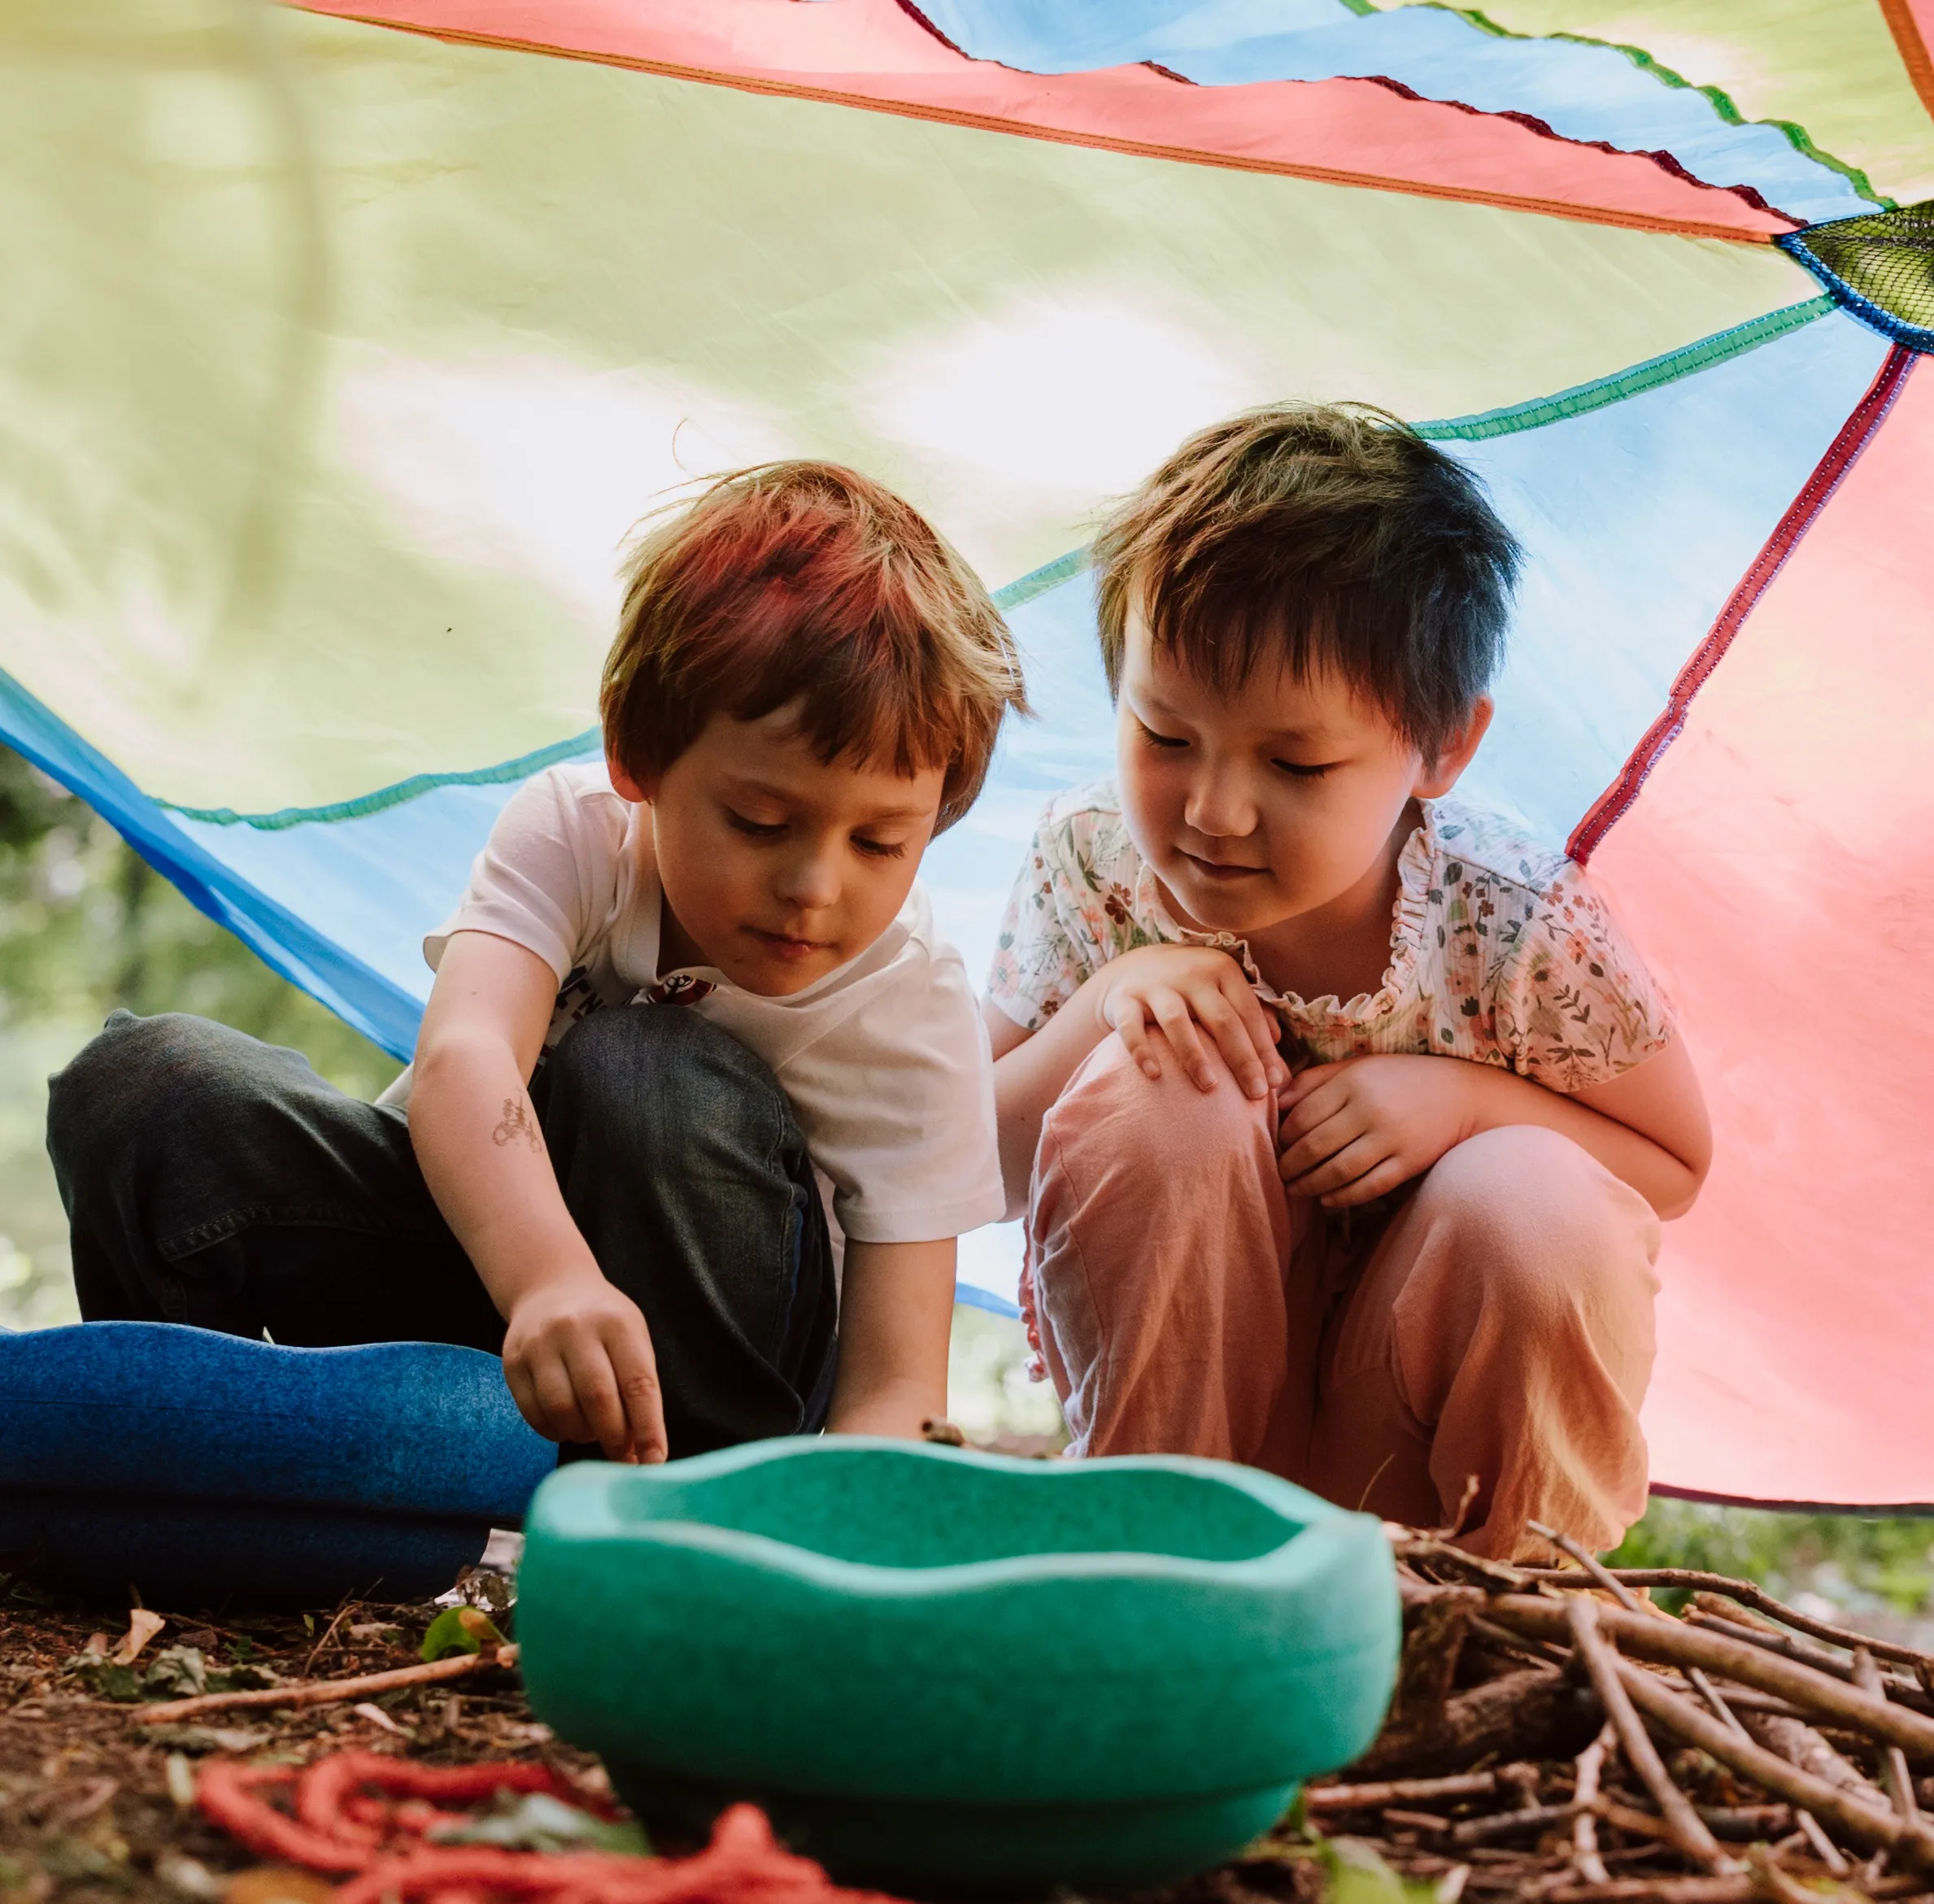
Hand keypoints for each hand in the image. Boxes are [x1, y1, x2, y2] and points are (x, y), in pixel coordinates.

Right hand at [500, 1268, 667, 1462]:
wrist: (550, 1288)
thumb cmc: (603, 1322)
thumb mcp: (632, 1338)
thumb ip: (638, 1389)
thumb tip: (641, 1452)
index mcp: (618, 1324)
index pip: (639, 1384)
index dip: (648, 1429)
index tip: (654, 1462)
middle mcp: (577, 1330)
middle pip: (598, 1399)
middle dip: (614, 1437)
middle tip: (621, 1454)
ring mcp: (540, 1345)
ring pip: (562, 1410)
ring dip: (582, 1435)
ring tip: (592, 1431)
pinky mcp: (513, 1362)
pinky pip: (534, 1413)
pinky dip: (555, 1431)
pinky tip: (566, 1425)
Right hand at [1092, 944, 1288, 1098]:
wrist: (1133, 968)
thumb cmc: (1191, 989)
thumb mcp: (1222, 991)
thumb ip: (1252, 1016)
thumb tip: (1280, 1051)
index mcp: (1221, 971)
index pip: (1248, 1013)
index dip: (1263, 1048)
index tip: (1274, 1082)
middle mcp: (1190, 975)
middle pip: (1221, 1019)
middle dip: (1241, 1058)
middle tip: (1255, 1093)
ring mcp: (1155, 986)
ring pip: (1177, 1021)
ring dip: (1194, 1055)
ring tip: (1209, 1086)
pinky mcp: (1124, 1000)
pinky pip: (1131, 1027)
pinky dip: (1141, 1050)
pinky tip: (1154, 1074)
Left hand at [1276, 1055, 1480, 1206]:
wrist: (1461, 1093)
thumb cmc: (1399, 1078)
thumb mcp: (1357, 1066)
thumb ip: (1315, 1080)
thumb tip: (1276, 1100)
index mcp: (1353, 1082)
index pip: (1302, 1116)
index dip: (1283, 1137)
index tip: (1276, 1145)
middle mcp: (1370, 1109)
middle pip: (1315, 1147)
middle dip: (1289, 1166)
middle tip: (1278, 1174)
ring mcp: (1392, 1138)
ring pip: (1338, 1171)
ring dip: (1310, 1186)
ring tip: (1296, 1190)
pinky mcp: (1409, 1162)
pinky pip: (1369, 1187)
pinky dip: (1343, 1197)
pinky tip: (1327, 1200)